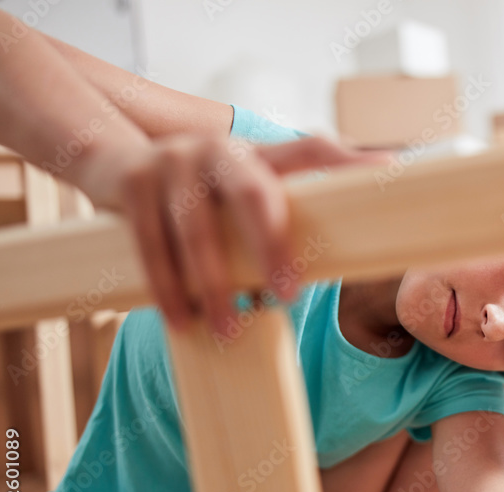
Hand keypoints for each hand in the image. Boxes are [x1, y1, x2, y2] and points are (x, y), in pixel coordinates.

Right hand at [75, 134, 380, 334]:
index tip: (389, 172)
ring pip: (196, 230)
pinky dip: (166, 287)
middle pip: (255, 194)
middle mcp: (218, 149)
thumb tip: (318, 275)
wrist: (114, 163)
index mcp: (255, 154)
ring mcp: (173, 161)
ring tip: (228, 330)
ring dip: (212, 287)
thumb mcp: (240, 196)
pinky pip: (150, 244)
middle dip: (272, 246)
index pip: (311, 149)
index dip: (351, 158)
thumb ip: (279, 219)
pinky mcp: (132, 182)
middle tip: (288, 295)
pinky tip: (181, 320)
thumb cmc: (198, 197)